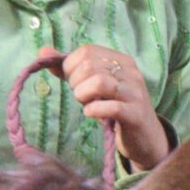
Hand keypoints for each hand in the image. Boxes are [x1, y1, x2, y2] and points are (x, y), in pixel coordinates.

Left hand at [61, 45, 168, 171]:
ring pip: (100, 82)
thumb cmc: (116, 109)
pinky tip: (91, 114)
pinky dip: (94, 110)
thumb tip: (43, 51)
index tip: (73, 83)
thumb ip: (70, 69)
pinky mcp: (136, 114)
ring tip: (86, 104)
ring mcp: (135, 93)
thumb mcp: (94, 87)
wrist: (145, 138)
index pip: (87, 51)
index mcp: (121, 60)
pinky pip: (111, 107)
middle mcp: (131, 72)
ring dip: (83, 95)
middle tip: (81, 97)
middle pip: (90, 66)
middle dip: (75, 83)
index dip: (71, 66)